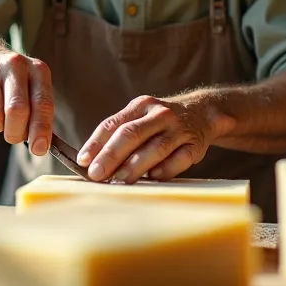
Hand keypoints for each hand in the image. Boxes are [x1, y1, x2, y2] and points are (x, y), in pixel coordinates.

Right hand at [0, 38, 54, 155]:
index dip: (41, 129)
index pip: (43, 103)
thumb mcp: (32, 87)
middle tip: (13, 136)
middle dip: (15, 132)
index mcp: (38, 69)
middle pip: (17, 110)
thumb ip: (39, 113)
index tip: (39, 148)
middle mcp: (15, 65)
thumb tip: (40, 145)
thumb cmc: (13, 81)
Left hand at [76, 94, 214, 182]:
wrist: (203, 112)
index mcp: (141, 105)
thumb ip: (119, 135)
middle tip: (96, 175)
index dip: (95, 143)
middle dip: (111, 155)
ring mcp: (179, 129)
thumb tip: (90, 163)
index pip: (113, 124)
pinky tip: (152, 178)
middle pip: (131, 134)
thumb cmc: (160, 122)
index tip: (83, 161)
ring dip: (135, 166)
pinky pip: (179, 159)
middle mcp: (159, 114)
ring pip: (155, 148)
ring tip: (119, 180)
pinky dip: (165, 170)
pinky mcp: (195, 145)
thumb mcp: (140, 117)